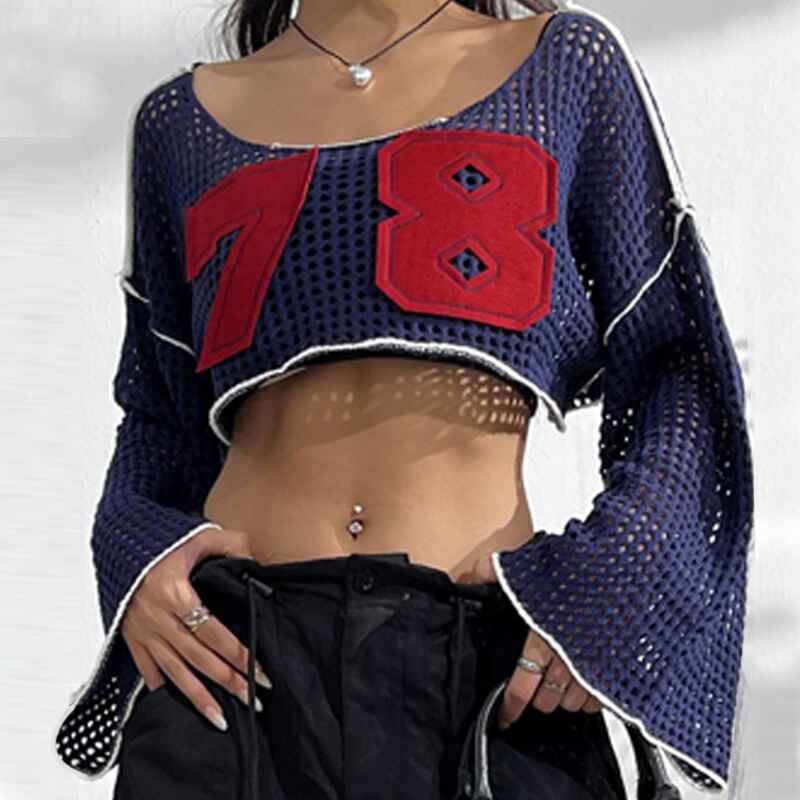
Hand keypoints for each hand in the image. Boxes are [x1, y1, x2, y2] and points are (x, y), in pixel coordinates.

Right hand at [120, 526, 271, 731]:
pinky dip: (163, 687)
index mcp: (176, 593)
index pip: (214, 632)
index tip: (261, 672)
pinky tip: (180, 702)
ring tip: (221, 719)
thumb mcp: (200, 535)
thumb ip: (232, 545)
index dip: (239, 654)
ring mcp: (143, 631)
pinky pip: (148, 668)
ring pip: (174, 671)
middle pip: (198, 658)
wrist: (120, 541)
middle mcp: (158, 618)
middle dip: (227, 681)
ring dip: (199, 697)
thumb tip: (257, 562)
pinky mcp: (131, 636)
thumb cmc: (162, 540)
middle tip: (252, 699)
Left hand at [462, 552, 602, 729]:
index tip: (506, 715)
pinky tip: (586, 687)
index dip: (513, 704)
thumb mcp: (527, 565)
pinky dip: (591, 698)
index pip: (523, 684)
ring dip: (564, 701)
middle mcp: (569, 658)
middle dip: (539, 701)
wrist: (622, 565)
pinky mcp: (618, 665)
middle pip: (549, 699)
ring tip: (557, 692)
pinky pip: (603, 698)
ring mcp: (596, 665)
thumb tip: (467, 578)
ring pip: (575, 702)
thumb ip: (494, 571)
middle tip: (534, 696)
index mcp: (543, 637)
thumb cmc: (576, 568)